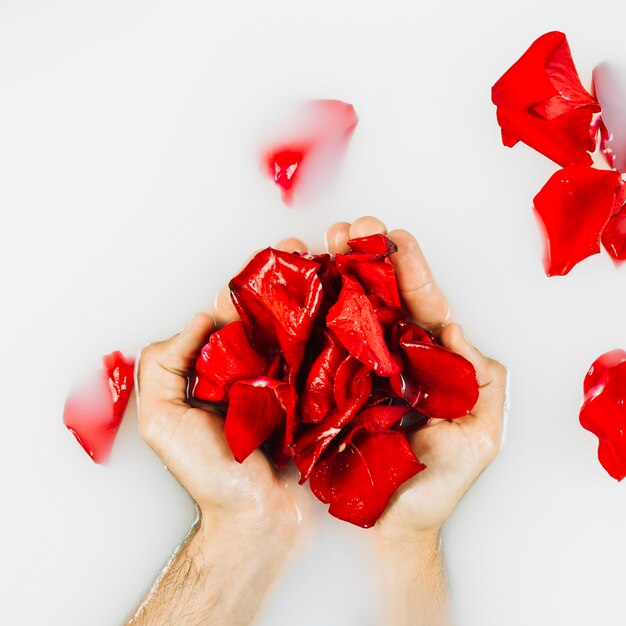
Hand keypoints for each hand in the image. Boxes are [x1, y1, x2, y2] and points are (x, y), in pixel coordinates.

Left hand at [130, 236, 310, 624]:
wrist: (259, 525)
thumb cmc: (211, 477)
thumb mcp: (164, 419)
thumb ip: (164, 365)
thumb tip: (201, 318)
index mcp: (228, 367)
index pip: (241, 313)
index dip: (257, 281)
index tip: (276, 256)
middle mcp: (264, 370)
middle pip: (281, 315)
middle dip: (297, 280)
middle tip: (314, 250)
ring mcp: (298, 386)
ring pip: (311, 332)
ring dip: (326, 299)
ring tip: (342, 267)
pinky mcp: (325, 404)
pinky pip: (335, 365)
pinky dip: (345, 338)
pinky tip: (360, 311)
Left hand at [137, 311, 300, 538]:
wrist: (260, 514)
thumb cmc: (210, 474)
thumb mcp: (163, 421)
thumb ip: (163, 369)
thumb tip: (197, 322)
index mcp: (190, 385)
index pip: (196, 336)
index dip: (212, 320)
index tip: (230, 311)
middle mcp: (224, 384)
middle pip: (234, 337)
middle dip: (247, 321)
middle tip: (263, 311)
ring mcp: (259, 390)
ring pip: (264, 347)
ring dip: (274, 334)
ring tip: (284, 323)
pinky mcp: (288, 400)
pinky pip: (289, 369)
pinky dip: (294, 356)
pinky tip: (299, 347)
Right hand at [327, 216, 506, 541]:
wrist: (389, 526)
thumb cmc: (436, 486)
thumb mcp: (480, 437)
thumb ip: (482, 383)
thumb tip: (454, 331)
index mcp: (426, 363)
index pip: (421, 307)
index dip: (410, 269)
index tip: (396, 236)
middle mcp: (388, 359)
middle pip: (377, 299)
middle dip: (364, 258)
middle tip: (350, 227)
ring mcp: (354, 371)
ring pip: (344, 314)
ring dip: (331, 276)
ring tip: (317, 244)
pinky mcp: (324, 388)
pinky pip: (315, 347)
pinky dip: (305, 316)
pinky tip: (294, 290)